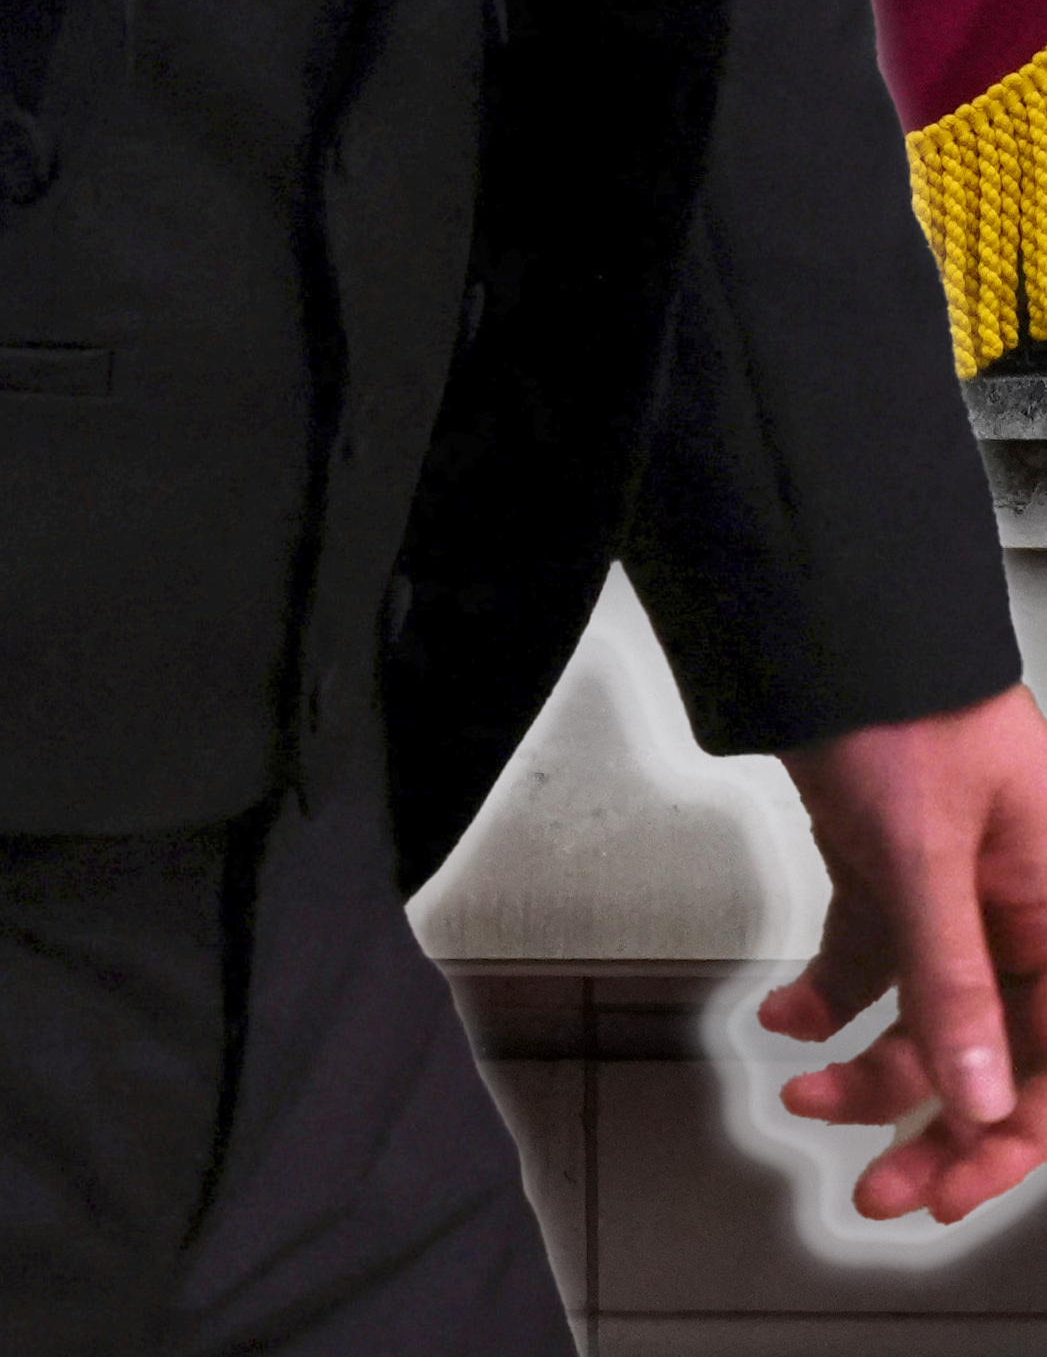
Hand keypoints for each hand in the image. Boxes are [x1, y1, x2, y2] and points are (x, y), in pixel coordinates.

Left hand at [768, 682, 1046, 1217]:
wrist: (827, 621)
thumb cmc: (901, 707)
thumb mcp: (926, 854)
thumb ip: (954, 980)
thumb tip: (978, 1097)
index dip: (1012, 1136)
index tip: (950, 1188)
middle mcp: (1023, 914)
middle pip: (995, 1054)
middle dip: (936, 1126)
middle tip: (880, 1189)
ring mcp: (955, 897)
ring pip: (928, 1019)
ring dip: (871, 1070)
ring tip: (805, 1094)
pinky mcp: (892, 875)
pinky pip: (872, 960)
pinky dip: (828, 996)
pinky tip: (786, 1017)